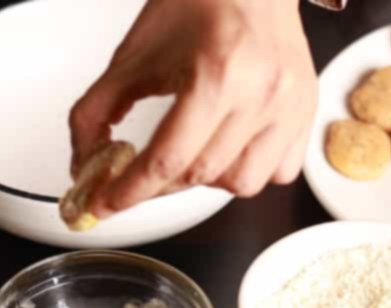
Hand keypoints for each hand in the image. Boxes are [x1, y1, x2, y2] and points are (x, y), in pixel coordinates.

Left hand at [69, 0, 315, 219]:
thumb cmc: (194, 5)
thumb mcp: (131, 57)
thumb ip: (94, 113)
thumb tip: (83, 167)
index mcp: (218, 74)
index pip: (167, 159)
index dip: (128, 191)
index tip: (103, 205)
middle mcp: (262, 92)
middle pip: (200, 175)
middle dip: (157, 186)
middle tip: (133, 179)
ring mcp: (291, 102)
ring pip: (242, 183)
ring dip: (204, 181)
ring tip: (185, 157)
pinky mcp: (307, 107)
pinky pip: (281, 171)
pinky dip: (248, 172)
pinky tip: (224, 151)